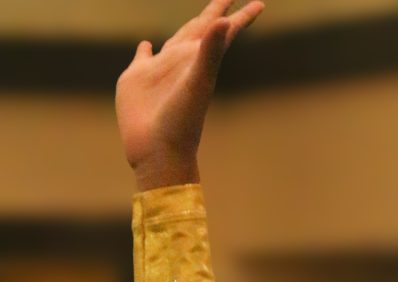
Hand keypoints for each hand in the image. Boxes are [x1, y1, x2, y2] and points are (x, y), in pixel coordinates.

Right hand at [115, 1, 263, 190]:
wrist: (156, 150)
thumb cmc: (181, 121)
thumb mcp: (198, 83)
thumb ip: (210, 51)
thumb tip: (224, 21)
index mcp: (197, 58)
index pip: (223, 29)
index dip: (239, 15)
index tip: (260, 4)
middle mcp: (181, 60)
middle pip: (201, 28)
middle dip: (215, 12)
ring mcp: (160, 69)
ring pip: (174, 40)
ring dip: (185, 29)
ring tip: (196, 19)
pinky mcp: (136, 78)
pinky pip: (143, 57)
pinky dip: (144, 49)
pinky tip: (147, 45)